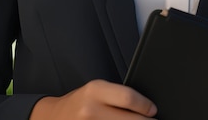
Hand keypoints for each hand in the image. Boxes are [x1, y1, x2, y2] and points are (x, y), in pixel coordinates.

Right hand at [29, 79, 157, 118]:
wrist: (54, 117)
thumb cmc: (79, 102)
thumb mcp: (96, 90)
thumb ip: (117, 96)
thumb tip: (144, 106)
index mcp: (95, 90)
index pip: (128, 97)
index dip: (144, 105)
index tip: (152, 110)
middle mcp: (90, 110)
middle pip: (128, 119)